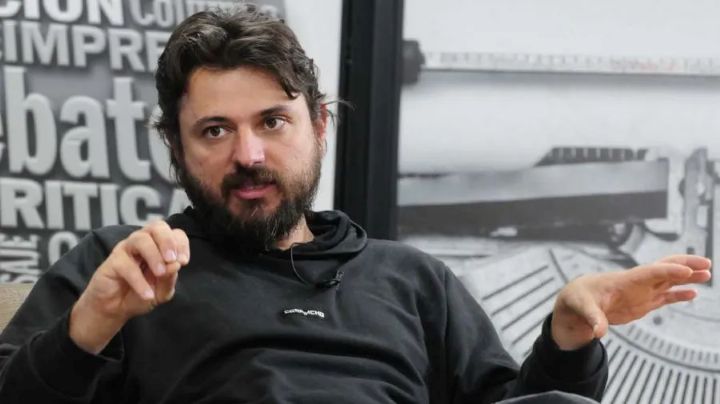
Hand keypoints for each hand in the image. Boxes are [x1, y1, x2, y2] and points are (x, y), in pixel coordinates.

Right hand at [69, 221, 189, 353]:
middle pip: (157, 227)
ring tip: (160, 273)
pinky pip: (126, 265)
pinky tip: (147, 294)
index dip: (181, 244)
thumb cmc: (140, 295)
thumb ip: (170, 279)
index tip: (184, 261)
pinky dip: (139, 280)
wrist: (115, 309)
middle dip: (167, 241)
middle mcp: (143, 243)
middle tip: (172, 259)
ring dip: (154, 255)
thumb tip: (176, 264)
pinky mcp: (112, 262)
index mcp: (159, 246)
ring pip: (140, 239)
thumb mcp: (161, 291)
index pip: (174, 233)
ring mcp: (126, 250)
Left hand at [551, 255, 711, 349]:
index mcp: (624, 280)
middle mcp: (636, 283)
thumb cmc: (577, 299)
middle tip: (707, 263)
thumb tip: (598, 332)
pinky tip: (693, 293)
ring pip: (669, 280)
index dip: (668, 270)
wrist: (576, 301)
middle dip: (685, 264)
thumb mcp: (582, 308)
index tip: (686, 271)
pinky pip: (665, 296)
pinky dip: (679, 294)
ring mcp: (641, 291)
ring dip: (687, 277)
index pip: (650, 271)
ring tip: (708, 274)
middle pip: (665, 269)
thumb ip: (593, 319)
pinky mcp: (642, 302)